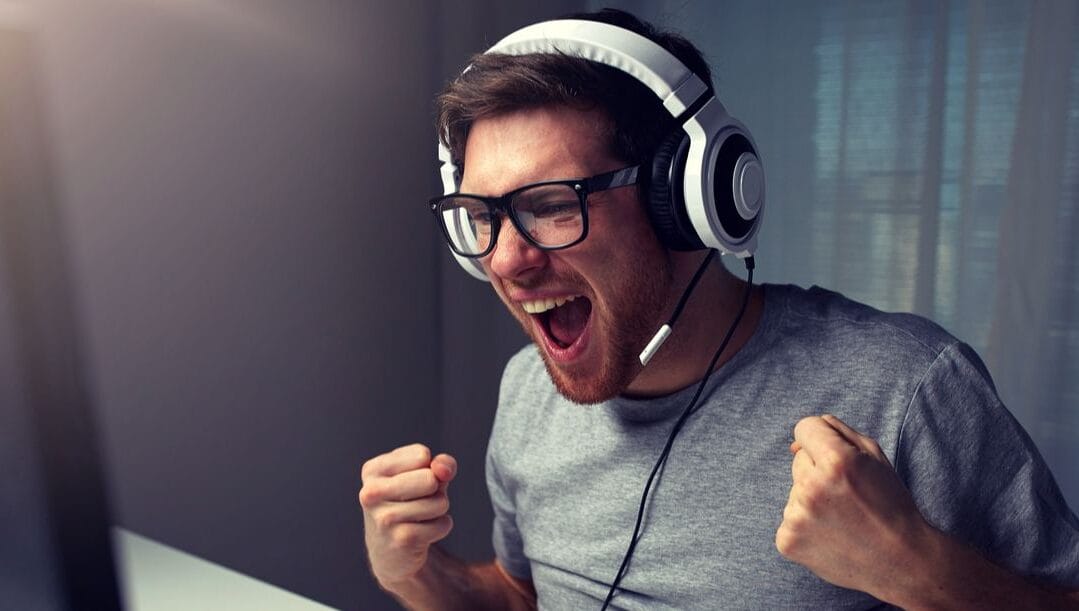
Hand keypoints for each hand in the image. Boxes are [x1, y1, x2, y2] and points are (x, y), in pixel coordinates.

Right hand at [359, 444, 456, 586]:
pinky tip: (422, 533)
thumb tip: (444, 470)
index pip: (422, 455)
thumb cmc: (410, 502)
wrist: (390, 550)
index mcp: (372, 470)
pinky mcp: (402, 540)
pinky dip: (441, 527)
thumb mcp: (424, 475)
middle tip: (419, 501)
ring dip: (439, 510)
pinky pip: (443, 524)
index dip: (429, 469)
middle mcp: (371, 493)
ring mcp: (384, 518)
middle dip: (436, 490)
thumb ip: (440, 464)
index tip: (413, 482)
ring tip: (419, 517)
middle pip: (430, 478)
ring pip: (440, 502)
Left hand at [775, 415, 934, 601]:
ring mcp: (796, 516)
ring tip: (842, 518)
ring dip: (812, 500)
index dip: (821, 439)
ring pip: (794, 491)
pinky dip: (805, 526)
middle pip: (798, 460)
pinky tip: (831, 536)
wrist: (902, 562)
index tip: (835, 456)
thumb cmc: (891, 505)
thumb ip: (837, 432)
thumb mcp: (875, 457)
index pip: (805, 427)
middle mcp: (812, 487)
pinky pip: (789, 519)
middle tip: (847, 495)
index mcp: (836, 461)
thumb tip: (797, 439)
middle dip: (818, 471)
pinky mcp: (788, 540)